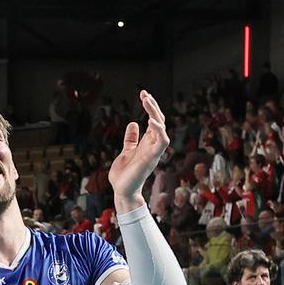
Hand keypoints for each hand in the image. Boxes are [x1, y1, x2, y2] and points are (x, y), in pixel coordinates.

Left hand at [109, 92, 169, 206]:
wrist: (121, 191)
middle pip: (159, 121)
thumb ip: (131, 139)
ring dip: (155, 114)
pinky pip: (162, 142)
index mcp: (147, 142)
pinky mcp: (152, 158)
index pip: (153, 120)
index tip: (143, 94)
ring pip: (162, 128)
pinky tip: (151, 121)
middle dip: (152, 106)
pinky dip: (159, 130)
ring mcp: (153, 151)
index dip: (150, 107)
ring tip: (146, 101)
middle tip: (144, 94)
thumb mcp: (126, 151)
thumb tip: (132, 124)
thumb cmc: (124, 174)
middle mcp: (152, 145)